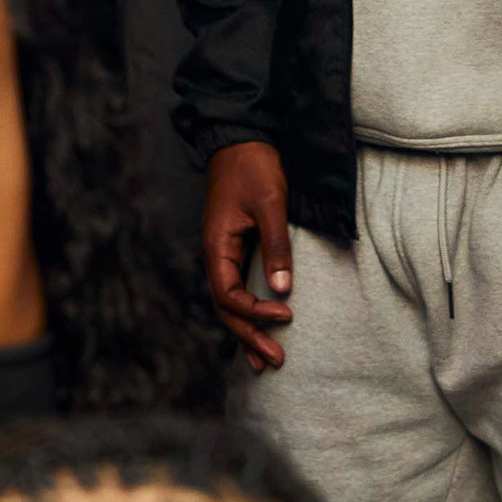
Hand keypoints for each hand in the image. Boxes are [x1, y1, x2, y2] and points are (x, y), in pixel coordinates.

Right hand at [202, 140, 291, 373]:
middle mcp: (215, 255)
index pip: (228, 296)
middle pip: (226, 309)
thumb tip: (281, 290)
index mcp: (216, 246)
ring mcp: (223, 253)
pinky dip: (247, 313)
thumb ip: (275, 245)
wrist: (241, 138)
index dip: (255, 312)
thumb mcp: (269, 203)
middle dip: (249, 337)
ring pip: (229, 304)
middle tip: (276, 361)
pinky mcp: (235, 249)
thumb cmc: (253, 167)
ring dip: (246, 332)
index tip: (286, 314)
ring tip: (265, 363)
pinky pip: (237, 289)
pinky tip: (259, 329)